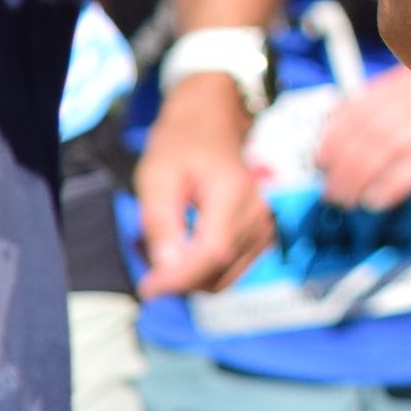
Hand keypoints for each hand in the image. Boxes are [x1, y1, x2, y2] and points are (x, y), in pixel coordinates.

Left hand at [134, 76, 276, 296]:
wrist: (213, 122)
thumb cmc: (181, 143)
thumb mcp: (156, 175)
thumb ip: (161, 222)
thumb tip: (167, 269)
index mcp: (233, 193)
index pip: (212, 253)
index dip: (178, 279)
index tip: (147, 288)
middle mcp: (258, 213)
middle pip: (218, 271)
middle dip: (177, 278)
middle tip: (145, 254)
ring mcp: (265, 226)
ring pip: (223, 278)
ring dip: (188, 276)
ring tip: (161, 247)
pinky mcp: (262, 235)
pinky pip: (230, 270)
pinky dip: (202, 270)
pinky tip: (182, 248)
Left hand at [313, 68, 410, 210]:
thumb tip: (374, 130)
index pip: (359, 103)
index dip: (334, 133)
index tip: (319, 158)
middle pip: (366, 129)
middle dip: (341, 163)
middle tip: (328, 190)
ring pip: (385, 147)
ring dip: (359, 176)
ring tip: (346, 201)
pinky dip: (394, 182)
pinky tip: (380, 200)